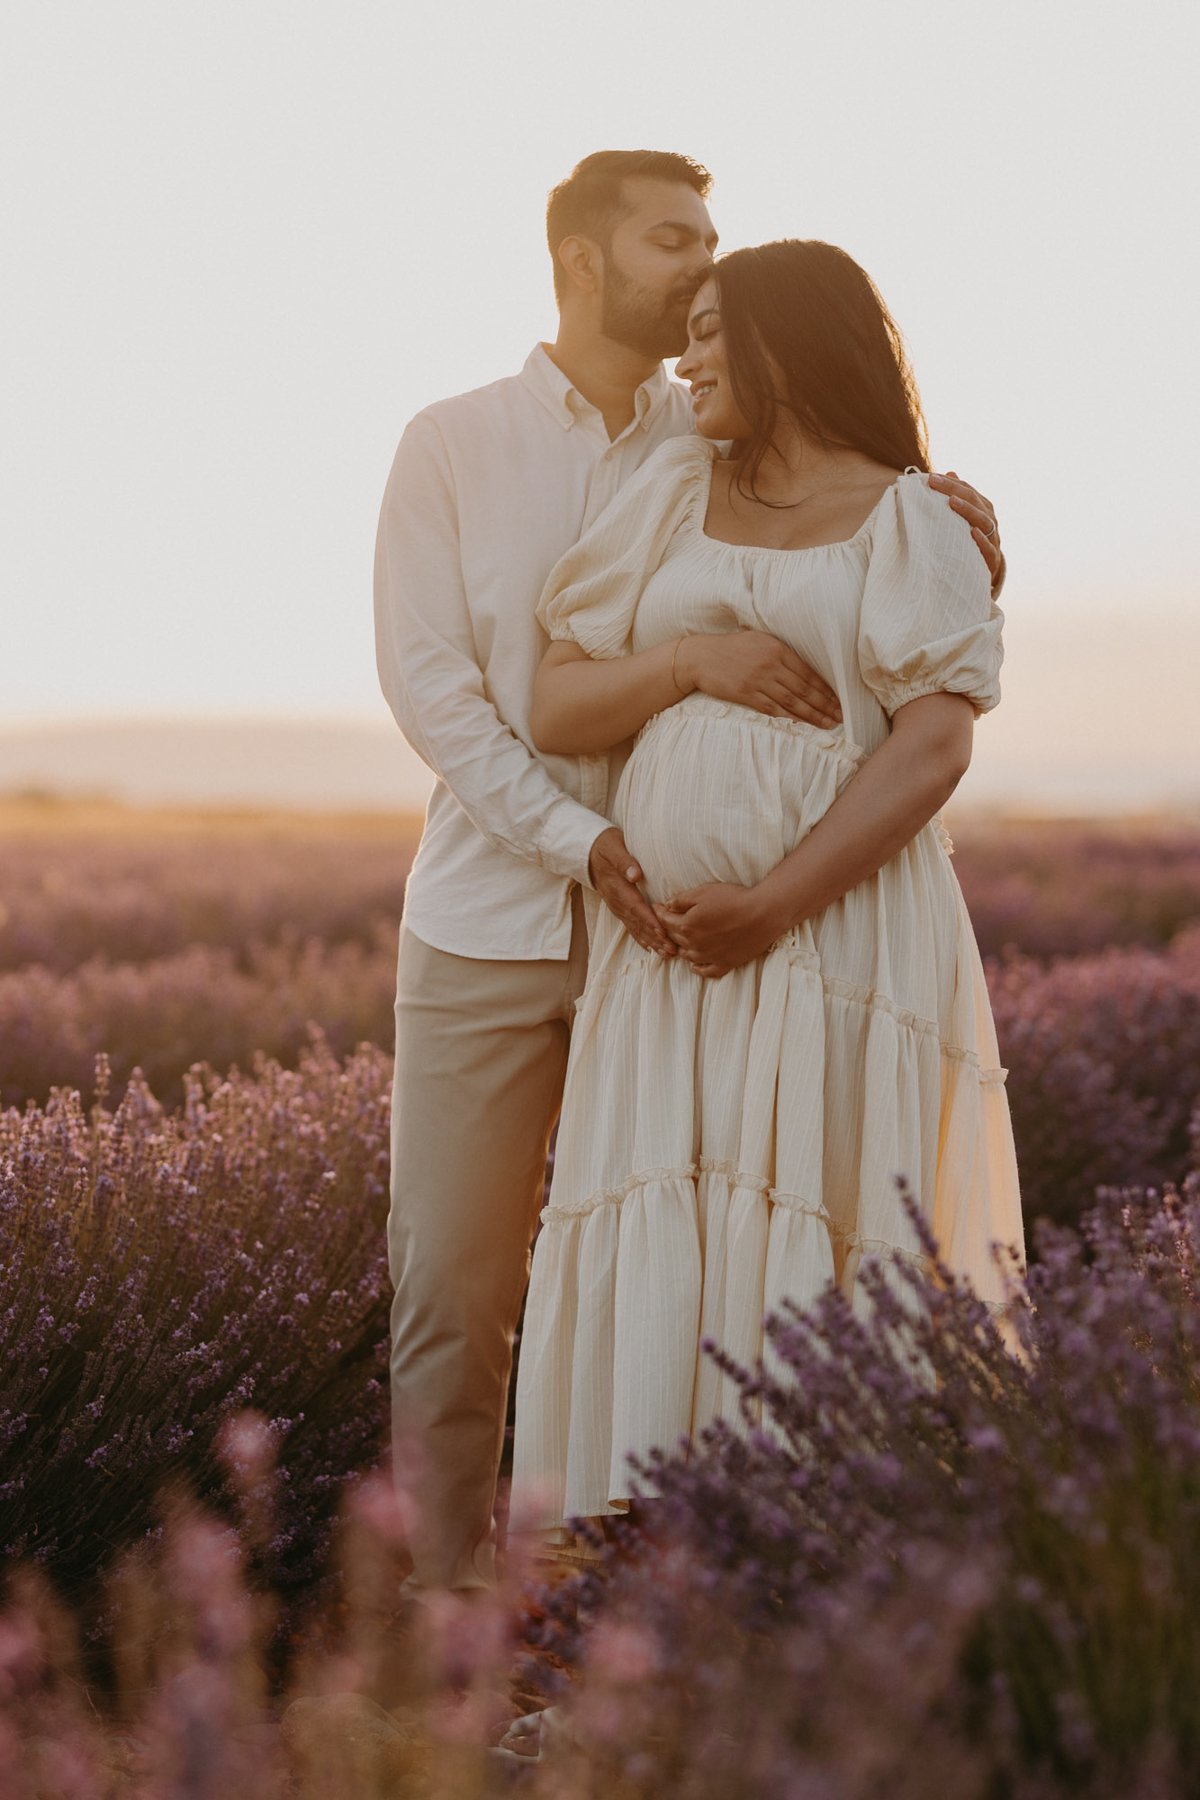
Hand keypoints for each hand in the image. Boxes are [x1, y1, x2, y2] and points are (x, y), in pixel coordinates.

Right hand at [588, 827, 675, 955]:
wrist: (587, 852)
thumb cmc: (604, 846)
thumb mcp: (613, 847)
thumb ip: (624, 861)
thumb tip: (635, 875)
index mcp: (617, 887)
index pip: (636, 907)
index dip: (649, 920)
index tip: (662, 932)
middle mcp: (617, 901)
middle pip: (638, 922)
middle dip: (655, 937)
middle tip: (671, 950)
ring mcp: (617, 907)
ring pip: (635, 928)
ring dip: (651, 942)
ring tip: (666, 953)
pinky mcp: (618, 908)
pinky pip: (630, 926)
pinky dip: (641, 938)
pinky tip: (651, 948)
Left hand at [656, 881, 780, 978]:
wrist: (763, 915)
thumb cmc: (734, 899)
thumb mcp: (704, 892)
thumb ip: (681, 900)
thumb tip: (666, 905)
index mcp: (686, 926)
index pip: (665, 921)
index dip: (659, 912)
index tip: (656, 907)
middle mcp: (694, 945)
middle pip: (674, 939)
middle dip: (667, 929)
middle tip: (666, 923)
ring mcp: (709, 957)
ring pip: (687, 956)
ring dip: (681, 948)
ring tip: (681, 941)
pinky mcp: (725, 964)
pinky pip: (706, 971)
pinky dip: (698, 967)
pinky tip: (696, 963)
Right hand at [678, 632, 840, 727]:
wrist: (699, 657)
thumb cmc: (729, 648)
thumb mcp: (757, 640)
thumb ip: (779, 652)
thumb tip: (803, 668)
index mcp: (777, 648)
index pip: (808, 673)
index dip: (825, 690)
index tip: (839, 701)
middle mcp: (771, 664)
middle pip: (804, 689)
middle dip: (825, 705)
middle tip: (840, 717)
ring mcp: (758, 679)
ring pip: (792, 701)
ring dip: (813, 715)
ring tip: (828, 725)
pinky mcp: (745, 693)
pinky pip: (773, 709)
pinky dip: (790, 718)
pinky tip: (803, 726)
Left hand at [927, 470, 1005, 595]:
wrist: (981, 574)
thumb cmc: (967, 542)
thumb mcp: (961, 520)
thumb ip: (957, 498)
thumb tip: (949, 472)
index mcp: (983, 509)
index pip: (968, 491)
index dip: (951, 483)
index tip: (930, 478)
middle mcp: (990, 521)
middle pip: (975, 501)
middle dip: (954, 490)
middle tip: (934, 483)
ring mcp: (993, 540)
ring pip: (984, 522)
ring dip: (968, 510)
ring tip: (952, 502)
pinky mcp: (992, 560)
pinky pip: (989, 549)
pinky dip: (981, 540)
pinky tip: (972, 532)